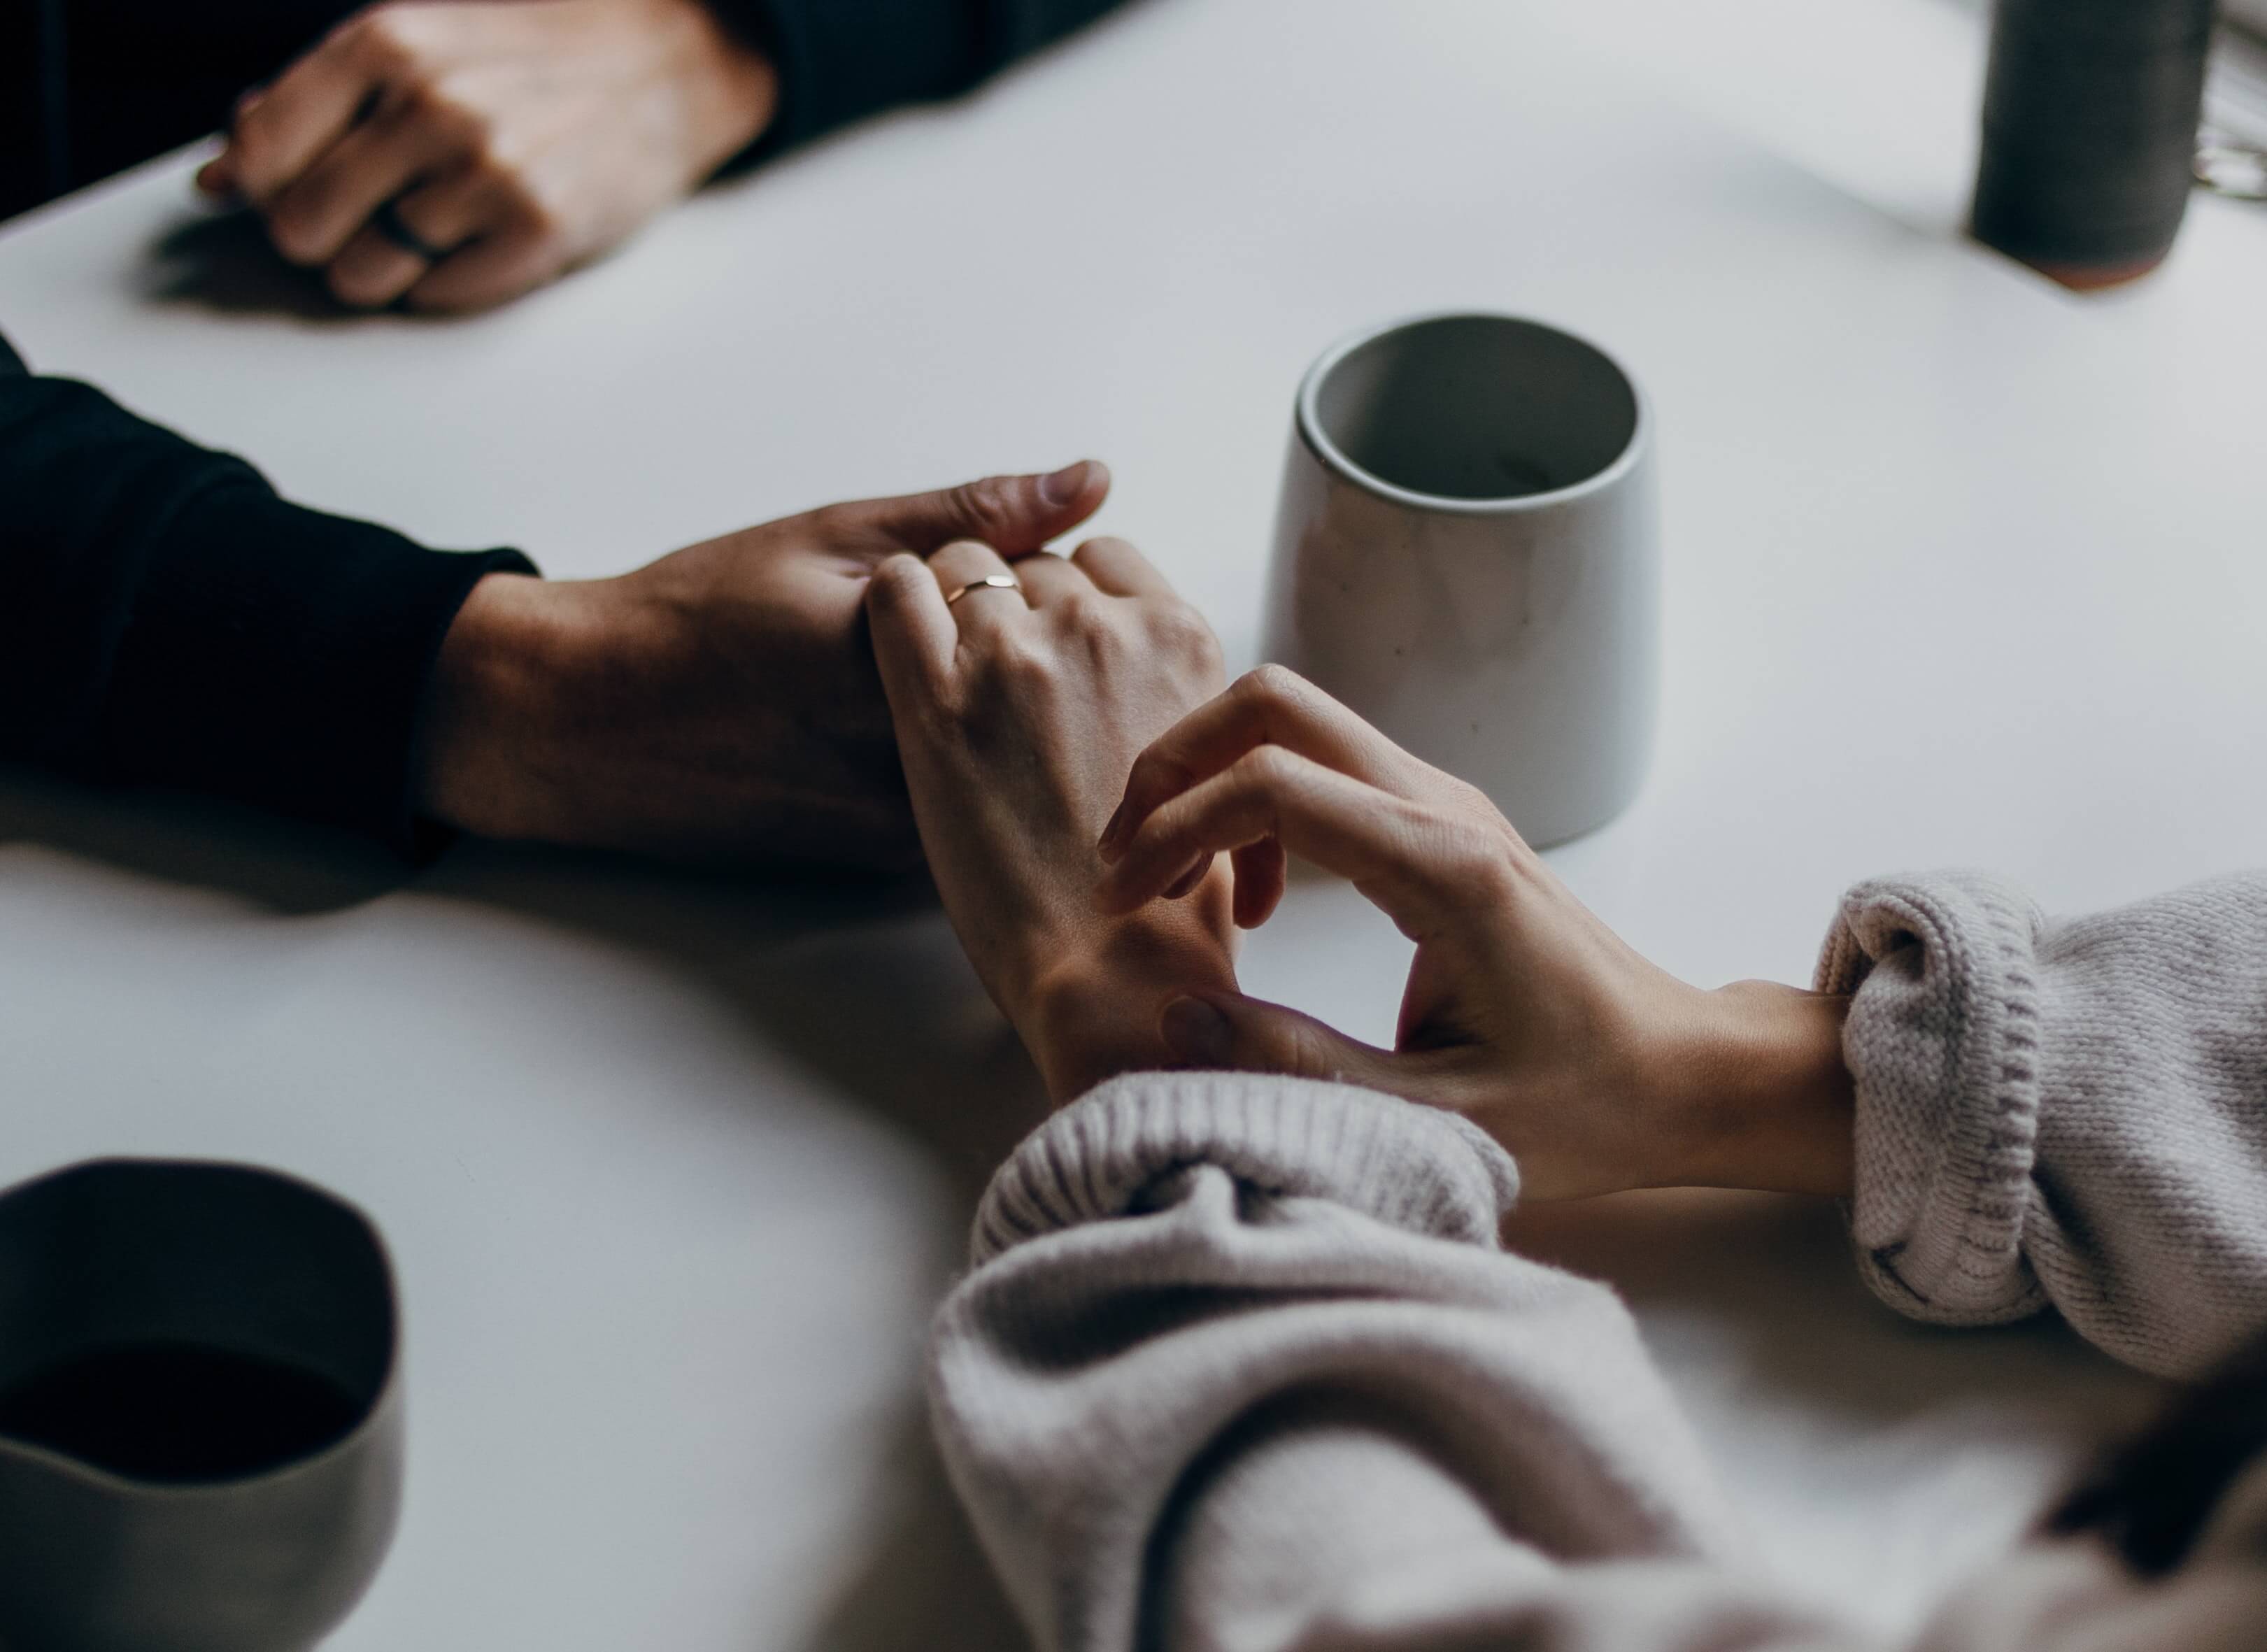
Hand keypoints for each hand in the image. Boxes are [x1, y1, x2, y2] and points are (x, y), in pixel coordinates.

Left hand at [198, 0, 776, 310]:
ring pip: (363, 274)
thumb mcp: (417, 44)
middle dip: (323, 236)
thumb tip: (219, 177)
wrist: (666, 63)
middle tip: (369, 217)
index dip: (262, 188)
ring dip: (385, 266)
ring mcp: (487, 172)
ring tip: (432, 228)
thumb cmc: (532, 56)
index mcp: (386, 43)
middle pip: (301, 226)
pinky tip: (477, 242)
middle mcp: (430, 105)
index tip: (286, 192)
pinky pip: (436, 297)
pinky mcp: (538, 231)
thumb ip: (314, 102)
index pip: (260, 152)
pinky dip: (444, 283)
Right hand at [417, 462, 1111, 865]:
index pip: (1058, 617)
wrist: (593, 725)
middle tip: (959, 620)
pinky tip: (889, 732)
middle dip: (1036, 654)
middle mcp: (922, 762)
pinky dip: (974, 768)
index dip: (1036, 583)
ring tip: (894, 681)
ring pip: (1021, 762)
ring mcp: (912, 825)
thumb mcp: (835, 536)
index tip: (981, 569)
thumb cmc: (702, 617)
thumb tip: (1092, 480)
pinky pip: (977, 806)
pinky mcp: (896, 863)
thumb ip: (973, 515)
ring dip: (1011, 719)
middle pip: (1053, 700)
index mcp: (913, 665)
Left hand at [864, 535, 1237, 1102]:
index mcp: (1179, 639)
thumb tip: (1143, 676)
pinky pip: (896, 588)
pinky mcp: (937, 697)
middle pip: (1034, 564)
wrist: (1113, 969)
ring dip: (950, 608)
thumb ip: (1174, 694)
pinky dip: (893, 603)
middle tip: (997, 684)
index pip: (1106, 558)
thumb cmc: (1166, 897)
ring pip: (963, 564)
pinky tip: (897, 650)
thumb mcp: (1209, 764)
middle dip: (1012, 608)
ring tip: (947, 679)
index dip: (1071, 596)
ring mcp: (1018, 653)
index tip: (1054, 645)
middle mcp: (1103, 628)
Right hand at [1094, 666, 1855, 1199]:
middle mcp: (1445, 808)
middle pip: (1275, 703)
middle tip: (1128, 866)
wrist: (1683, 1074)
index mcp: (1445, 869)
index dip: (1173, 829)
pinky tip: (1254, 902)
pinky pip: (1324, 766)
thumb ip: (1299, 1069)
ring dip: (1211, 781)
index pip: (1272, 784)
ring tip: (1176, 887)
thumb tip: (1176, 1021)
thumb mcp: (1436, 1120)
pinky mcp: (1441, 820)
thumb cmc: (1585, 1105)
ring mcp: (1447, 803)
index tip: (1126, 904)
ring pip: (1295, 721)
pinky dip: (1256, 804)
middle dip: (1175, 765)